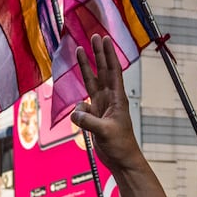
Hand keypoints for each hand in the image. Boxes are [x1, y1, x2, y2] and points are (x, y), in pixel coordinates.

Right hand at [72, 34, 139, 167]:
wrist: (121, 160)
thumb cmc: (120, 146)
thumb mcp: (105, 132)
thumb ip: (89, 122)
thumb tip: (75, 113)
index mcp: (117, 99)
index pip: (113, 72)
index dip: (109, 55)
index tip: (105, 40)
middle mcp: (110, 99)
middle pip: (102, 71)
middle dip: (98, 53)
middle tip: (94, 36)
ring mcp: (101, 107)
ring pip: (91, 82)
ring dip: (86, 67)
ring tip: (79, 51)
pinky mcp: (94, 116)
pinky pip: (81, 108)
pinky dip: (78, 112)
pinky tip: (81, 122)